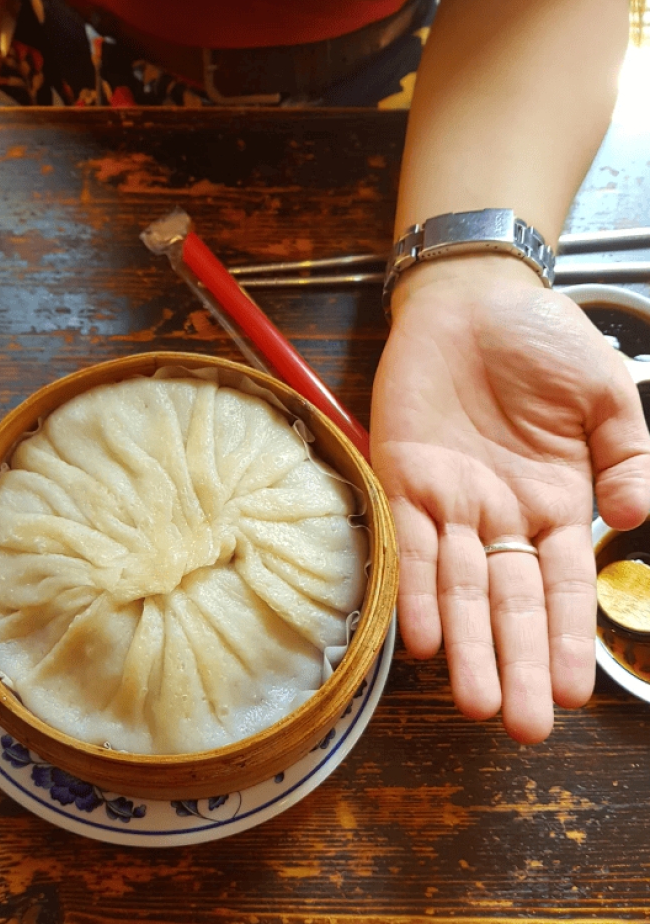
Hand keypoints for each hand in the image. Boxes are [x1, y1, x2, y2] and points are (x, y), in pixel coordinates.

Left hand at [370, 257, 649, 742]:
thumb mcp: (607, 392)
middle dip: (517, 662)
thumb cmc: (543, 341)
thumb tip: (631, 517)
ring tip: (475, 701)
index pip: (563, 587)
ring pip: (457, 587)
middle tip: (522, 728)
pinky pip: (405, 542)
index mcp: (556, 503)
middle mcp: (500, 516)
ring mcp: (449, 502)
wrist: (473, 300)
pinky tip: (421, 637)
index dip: (568, 639)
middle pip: (510, 602)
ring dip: (466, 643)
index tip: (573, 695)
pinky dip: (412, 587)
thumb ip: (629, 452)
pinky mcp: (401, 478)